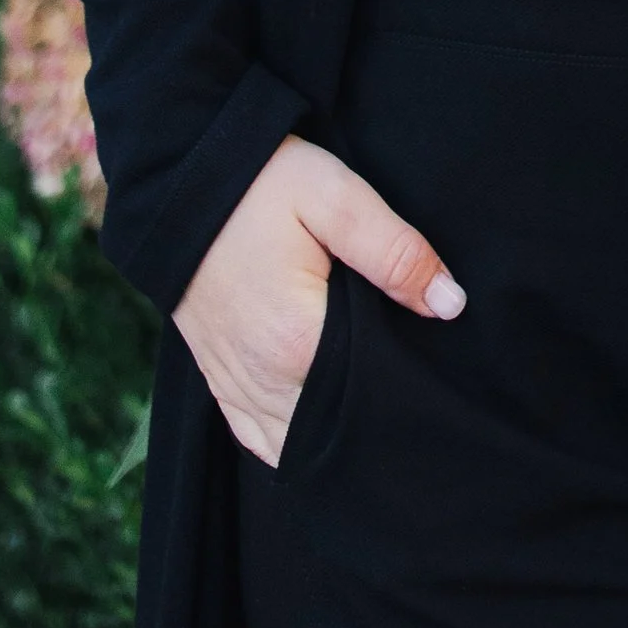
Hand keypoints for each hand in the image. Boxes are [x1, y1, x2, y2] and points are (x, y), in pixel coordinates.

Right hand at [175, 132, 464, 464]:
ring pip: (296, 447)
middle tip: (416, 393)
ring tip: (377, 409)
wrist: (177, 180)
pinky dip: (291, 444)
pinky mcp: (218, 380)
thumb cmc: (260, 184)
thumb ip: (394, 251)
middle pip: (334, 431)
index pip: (371, 399)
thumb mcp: (335, 196)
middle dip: (376, 422)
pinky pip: (258, 439)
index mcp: (297, 341)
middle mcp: (263, 378)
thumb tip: (450, 304)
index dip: (409, 391)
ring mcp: (236, 384)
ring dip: (333, 438)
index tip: (437, 378)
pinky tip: (321, 431)